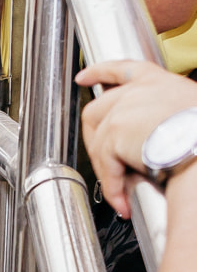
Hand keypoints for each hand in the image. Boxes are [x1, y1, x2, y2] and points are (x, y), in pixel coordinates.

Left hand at [76, 60, 196, 216]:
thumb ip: (169, 115)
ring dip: (106, 167)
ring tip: (120, 186)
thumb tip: (161, 134)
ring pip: (97, 143)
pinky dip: (113, 187)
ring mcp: (123, 111)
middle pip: (97, 111)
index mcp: (159, 83)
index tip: (84, 77)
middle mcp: (138, 92)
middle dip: (95, 139)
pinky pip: (105, 165)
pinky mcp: (115, 133)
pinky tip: (123, 201)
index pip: (123, 70)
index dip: (100, 72)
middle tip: (105, 160)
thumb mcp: (191, 111)